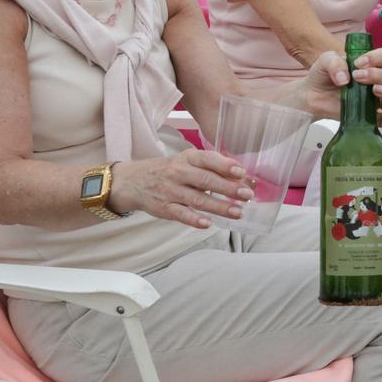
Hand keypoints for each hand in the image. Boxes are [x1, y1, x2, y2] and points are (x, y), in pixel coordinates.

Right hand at [109, 149, 253, 227]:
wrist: (134, 181)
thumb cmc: (171, 171)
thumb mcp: (189, 163)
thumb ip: (214, 169)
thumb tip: (245, 179)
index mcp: (188, 158)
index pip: (207, 159)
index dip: (225, 165)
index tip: (241, 172)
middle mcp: (179, 172)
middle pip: (206, 180)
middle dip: (228, 188)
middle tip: (247, 195)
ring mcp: (170, 190)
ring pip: (197, 199)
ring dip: (219, 207)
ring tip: (238, 212)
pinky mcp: (164, 208)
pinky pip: (180, 214)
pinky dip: (194, 219)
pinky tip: (208, 223)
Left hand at [299, 46, 381, 120]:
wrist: (311, 96)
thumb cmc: (322, 76)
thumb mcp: (325, 61)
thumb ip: (334, 63)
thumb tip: (344, 79)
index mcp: (369, 65)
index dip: (376, 58)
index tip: (358, 63)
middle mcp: (376, 81)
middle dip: (377, 75)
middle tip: (357, 77)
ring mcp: (374, 100)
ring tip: (374, 90)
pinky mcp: (370, 117)